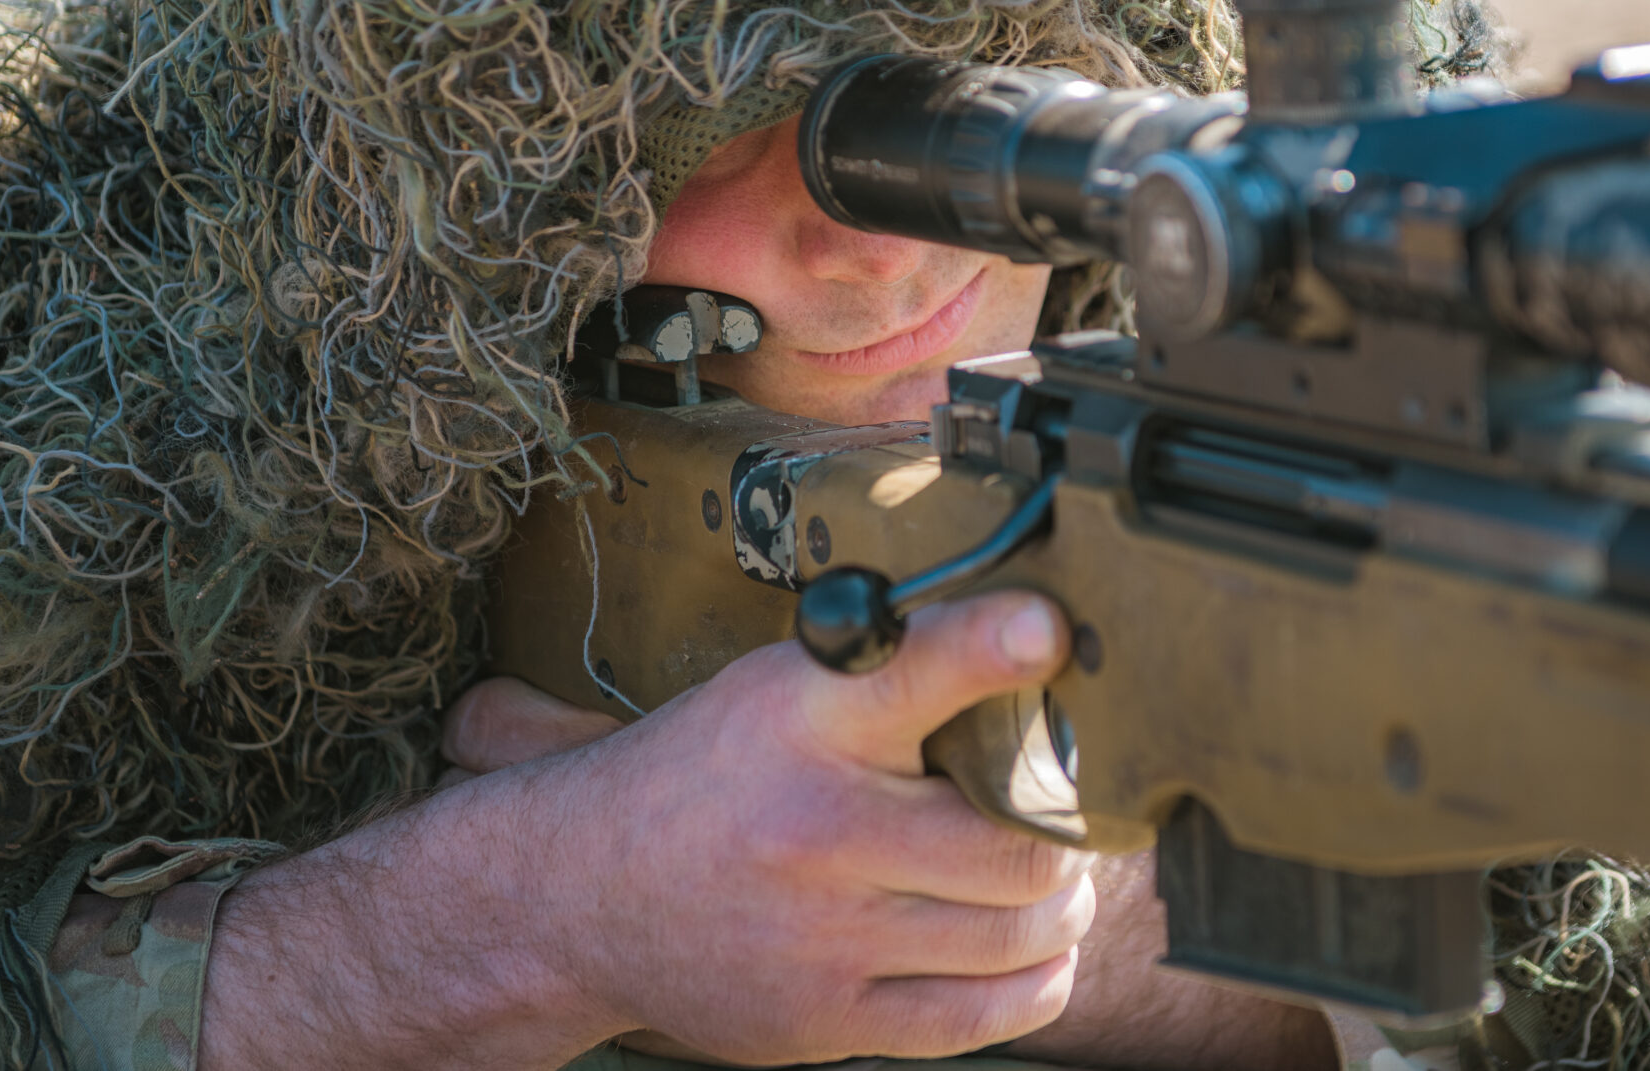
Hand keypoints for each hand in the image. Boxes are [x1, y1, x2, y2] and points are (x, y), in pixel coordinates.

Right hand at [202, 591, 1092, 1070]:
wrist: (577, 895)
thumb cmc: (708, 774)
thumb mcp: (782, 687)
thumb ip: (900, 666)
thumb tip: (1042, 645)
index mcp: (802, 720)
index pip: (914, 669)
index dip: (993, 642)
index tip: (1046, 630)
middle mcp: (816, 828)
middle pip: (1017, 840)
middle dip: (1067, 828)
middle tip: (1072, 810)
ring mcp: (823, 937)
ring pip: (1017, 931)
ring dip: (1063, 904)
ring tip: (1055, 878)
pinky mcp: (824, 1019)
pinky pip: (978, 1016)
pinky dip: (1036, 980)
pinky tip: (1036, 951)